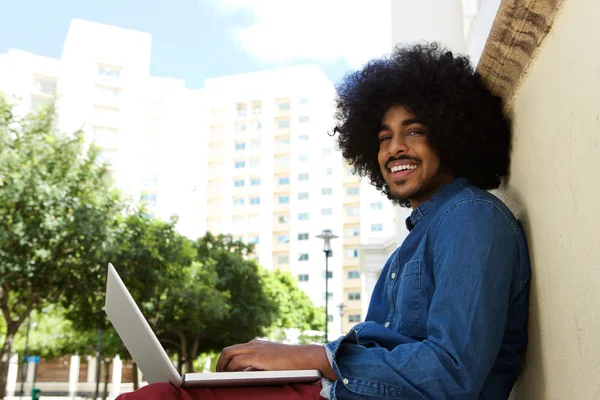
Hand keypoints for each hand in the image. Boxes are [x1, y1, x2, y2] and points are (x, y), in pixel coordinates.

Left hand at [216, 339, 335, 379]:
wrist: (304, 357)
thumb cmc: (291, 362)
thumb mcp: (272, 360)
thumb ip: (259, 363)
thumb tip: (246, 372)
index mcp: (257, 344)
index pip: (235, 349)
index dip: (226, 359)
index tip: (222, 369)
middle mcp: (253, 344)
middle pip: (228, 350)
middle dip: (220, 362)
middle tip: (218, 374)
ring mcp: (255, 349)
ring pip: (229, 354)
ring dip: (222, 366)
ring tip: (220, 377)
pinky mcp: (258, 356)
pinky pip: (237, 362)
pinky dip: (231, 369)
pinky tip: (231, 376)